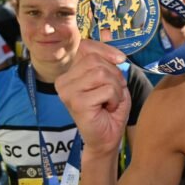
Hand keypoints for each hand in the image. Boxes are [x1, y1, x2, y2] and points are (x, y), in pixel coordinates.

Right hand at [55, 39, 130, 157]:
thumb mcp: (111, 80)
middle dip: (114, 75)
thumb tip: (113, 48)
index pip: (85, 47)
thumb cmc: (109, 109)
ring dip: (115, 88)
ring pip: (102, 73)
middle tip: (114, 92)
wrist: (107, 137)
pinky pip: (106, 89)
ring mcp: (68, 91)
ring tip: (110, 101)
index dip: (105, 49)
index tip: (121, 59)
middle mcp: (63, 81)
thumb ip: (108, 63)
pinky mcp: (77, 102)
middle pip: (96, 60)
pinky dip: (115, 98)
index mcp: (70, 73)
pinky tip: (107, 108)